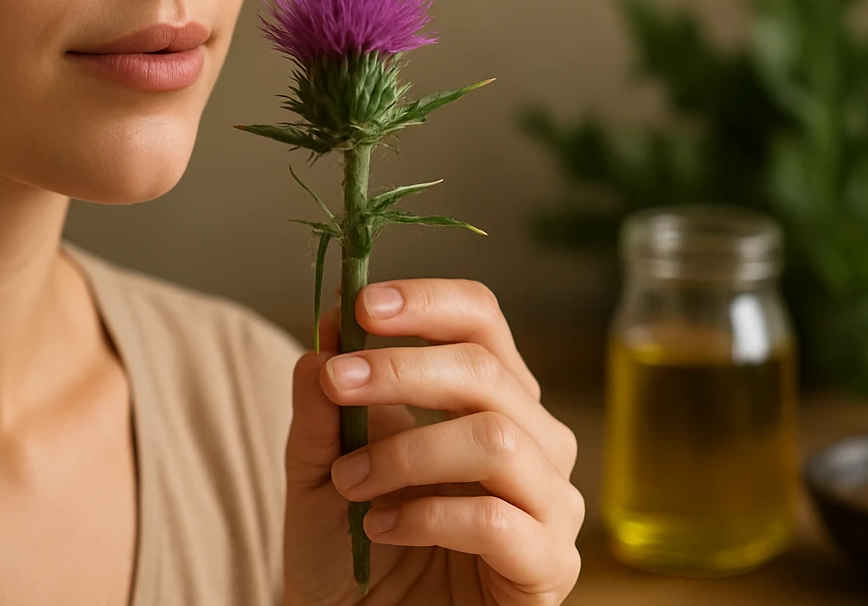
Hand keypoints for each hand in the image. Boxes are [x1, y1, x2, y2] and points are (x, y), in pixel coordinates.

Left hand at [282, 279, 583, 604]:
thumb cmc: (354, 548)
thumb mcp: (317, 467)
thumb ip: (324, 402)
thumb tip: (328, 328)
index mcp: (491, 397)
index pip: (481, 320)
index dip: (428, 301)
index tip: (363, 304)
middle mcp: (535, 440)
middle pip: (487, 370)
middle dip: (402, 369)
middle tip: (337, 382)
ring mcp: (550, 504)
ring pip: (496, 440)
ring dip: (407, 451)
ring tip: (347, 481)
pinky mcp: (548, 567)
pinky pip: (498, 520)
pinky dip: (427, 516)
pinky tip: (381, 528)